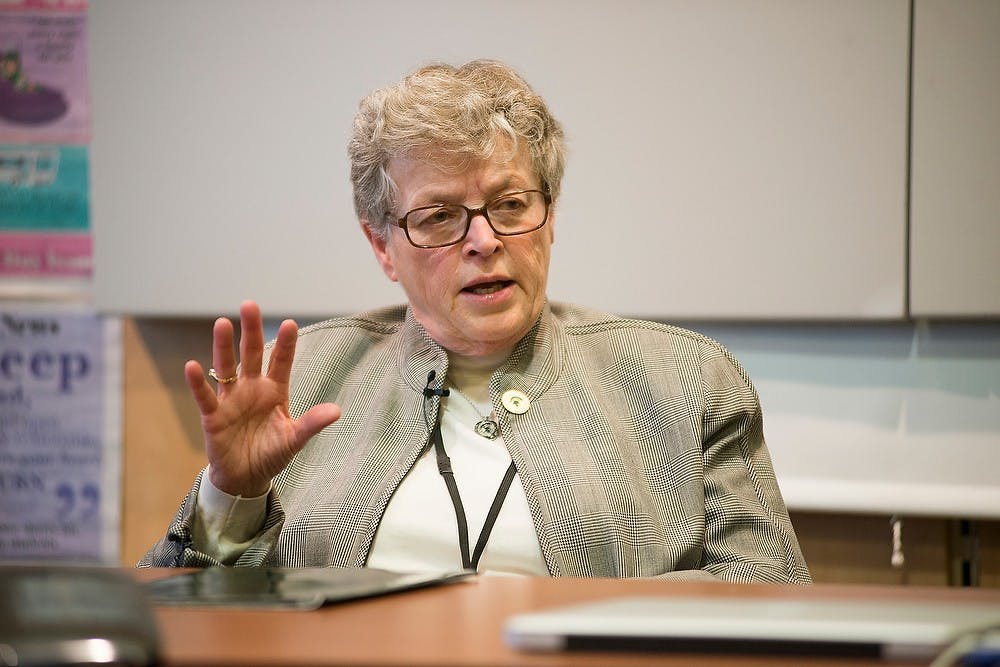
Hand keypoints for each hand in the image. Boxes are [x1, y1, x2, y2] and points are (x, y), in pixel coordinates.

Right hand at [184, 300, 340, 496]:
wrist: (246, 477)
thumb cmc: (271, 453)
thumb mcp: (295, 439)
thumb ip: (312, 423)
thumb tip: (337, 411)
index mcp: (275, 391)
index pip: (282, 361)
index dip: (286, 344)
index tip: (289, 323)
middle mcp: (253, 389)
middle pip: (252, 354)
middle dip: (252, 331)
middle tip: (249, 305)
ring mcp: (232, 400)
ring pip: (227, 368)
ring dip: (224, 346)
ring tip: (223, 323)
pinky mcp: (214, 416)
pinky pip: (206, 396)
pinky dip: (199, 383)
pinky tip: (193, 365)